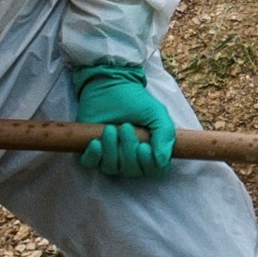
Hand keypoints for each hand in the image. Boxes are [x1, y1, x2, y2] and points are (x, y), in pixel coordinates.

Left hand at [72, 64, 173, 179]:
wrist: (110, 85)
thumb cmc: (136, 100)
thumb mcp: (156, 113)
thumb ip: (165, 135)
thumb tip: (162, 160)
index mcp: (151, 152)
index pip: (154, 171)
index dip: (148, 163)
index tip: (143, 146)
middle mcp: (132, 159)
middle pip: (132, 170)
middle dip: (128, 149)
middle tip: (125, 127)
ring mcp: (111, 157)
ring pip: (112, 168)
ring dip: (111, 149)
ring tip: (110, 129)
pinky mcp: (92, 152)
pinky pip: (92, 164)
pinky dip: (94, 156)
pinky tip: (96, 142)